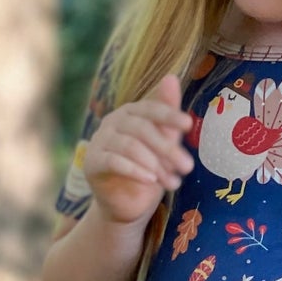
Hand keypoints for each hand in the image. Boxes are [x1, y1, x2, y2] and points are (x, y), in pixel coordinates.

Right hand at [84, 72, 193, 228]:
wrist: (128, 204)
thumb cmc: (149, 169)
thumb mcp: (165, 143)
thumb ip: (168, 115)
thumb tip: (171, 76)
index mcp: (131, 113)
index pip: (150, 109)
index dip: (169, 114)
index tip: (188, 124)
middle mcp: (112, 122)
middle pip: (142, 129)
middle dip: (167, 148)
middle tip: (188, 166)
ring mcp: (99, 141)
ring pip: (130, 146)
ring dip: (155, 164)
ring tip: (172, 182)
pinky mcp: (92, 162)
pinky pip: (113, 161)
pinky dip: (134, 170)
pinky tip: (150, 181)